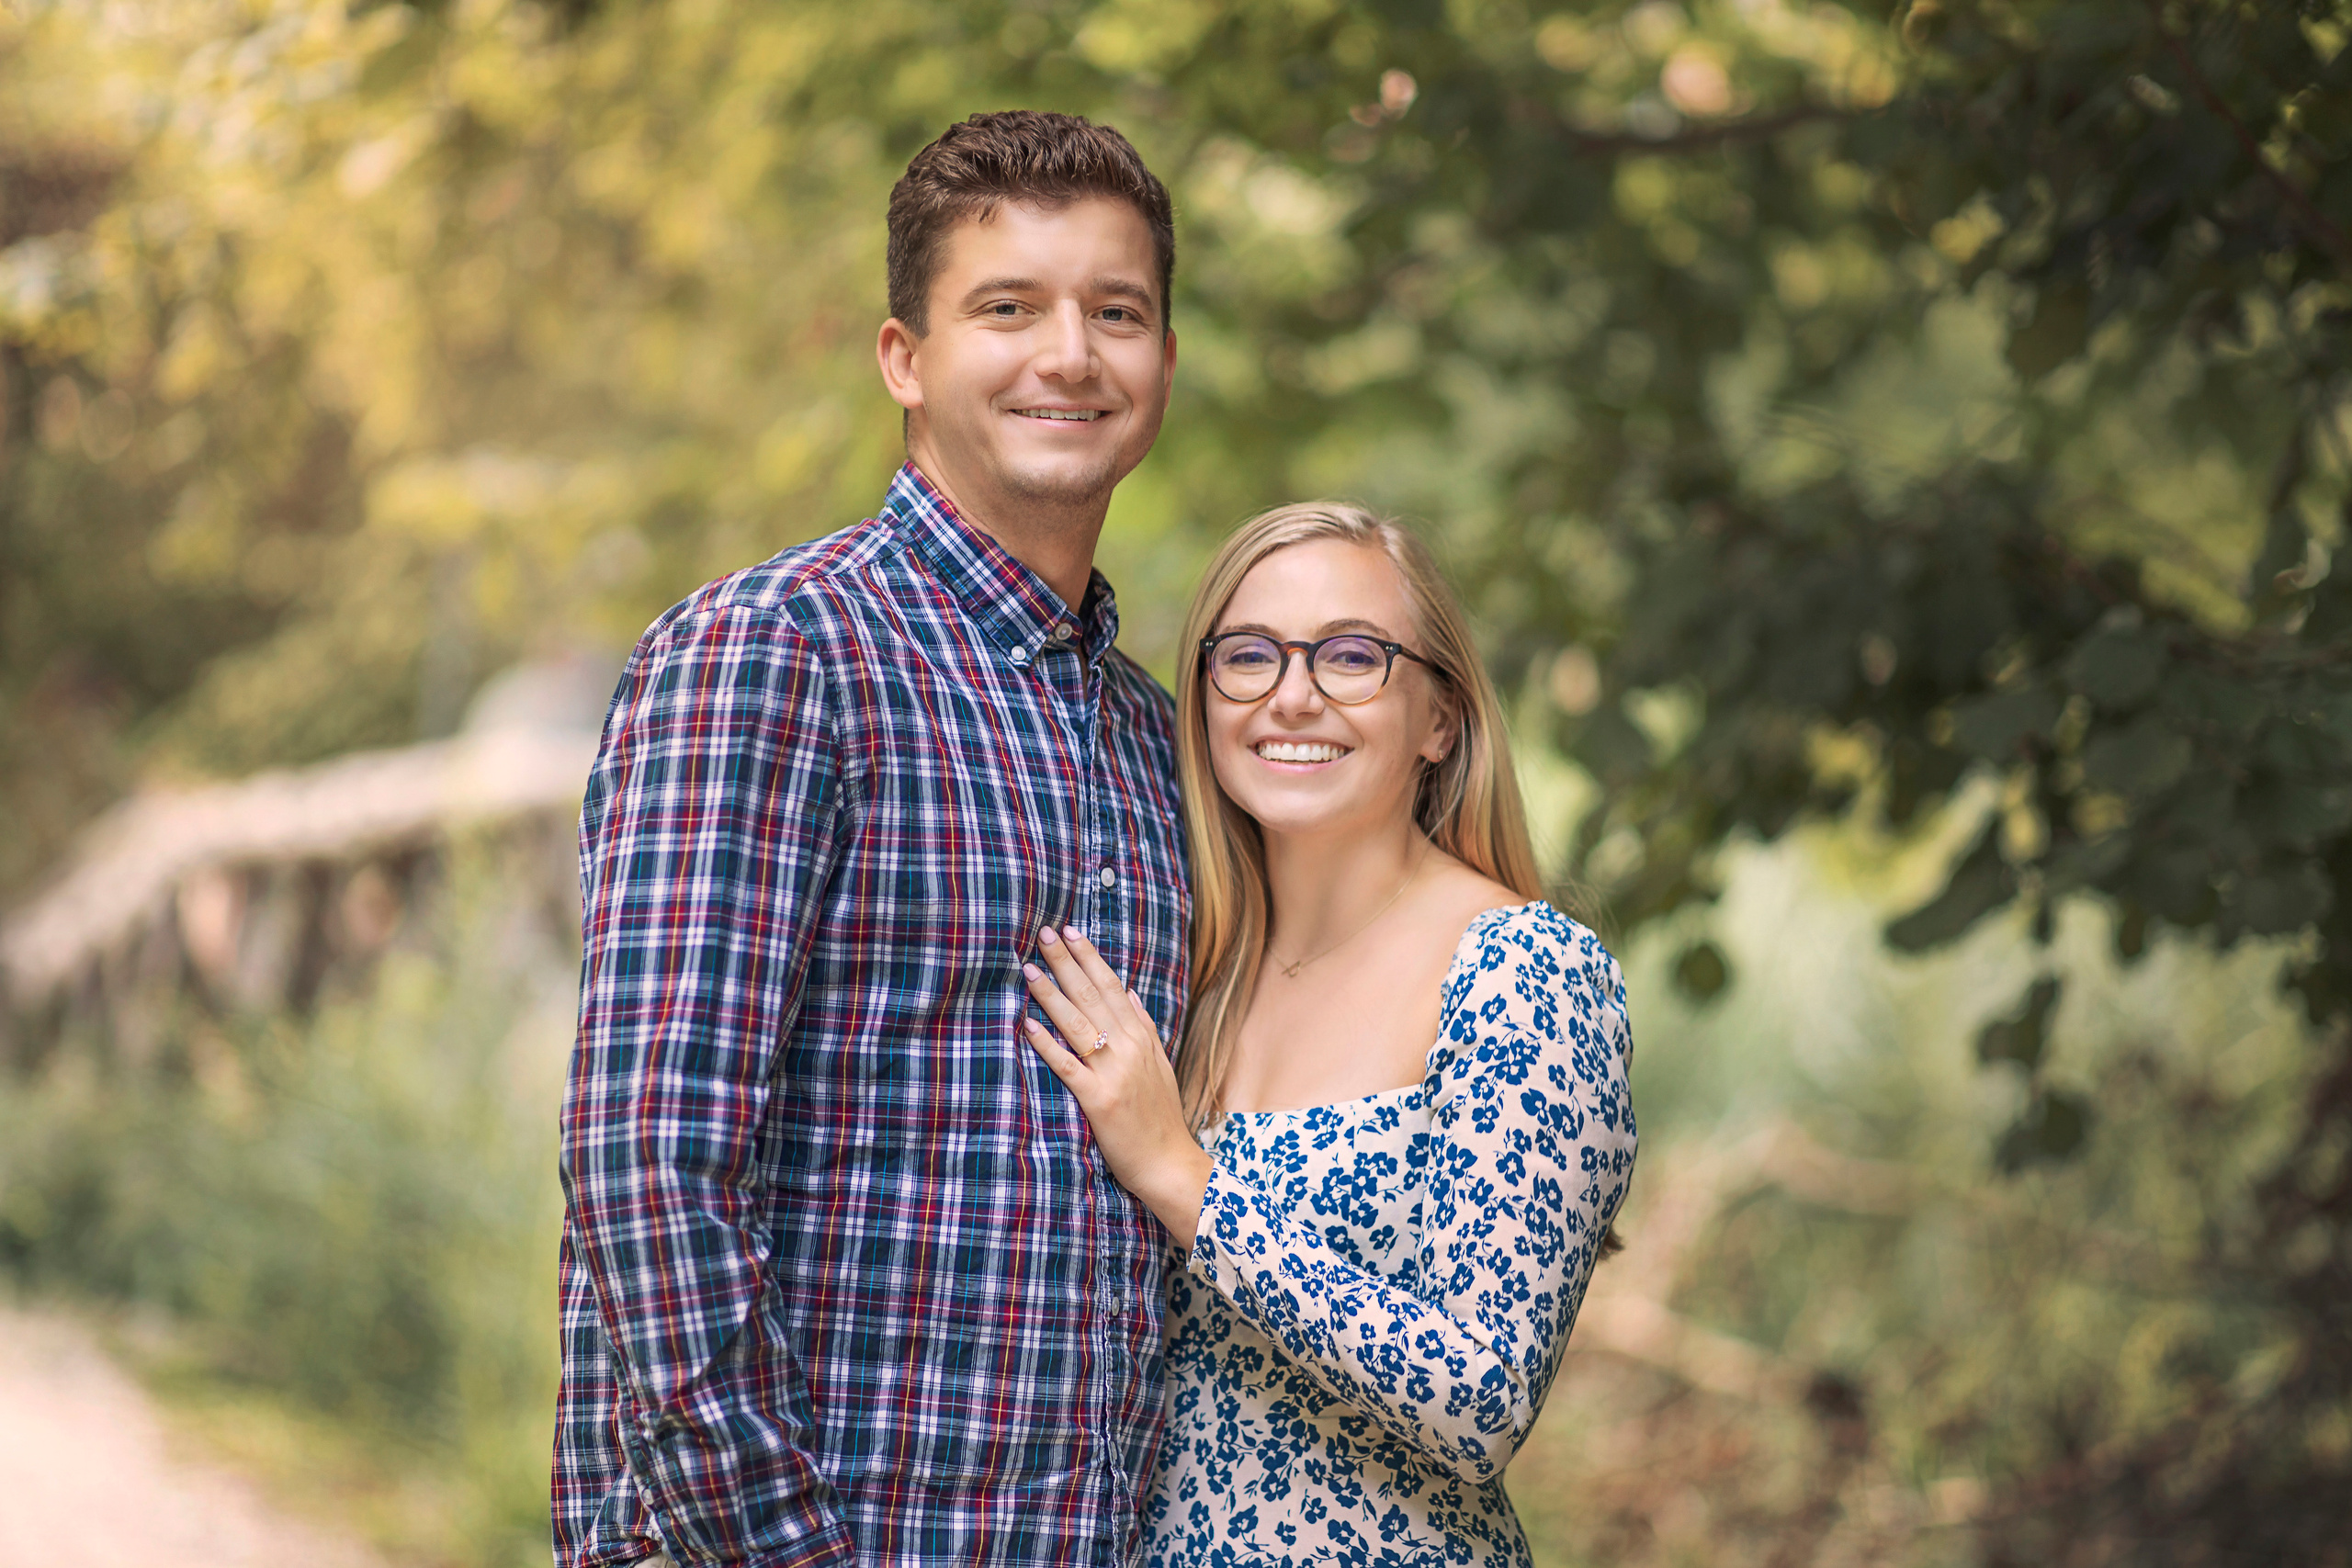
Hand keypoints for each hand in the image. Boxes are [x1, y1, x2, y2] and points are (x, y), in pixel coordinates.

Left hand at [1021, 925, 1212, 1239]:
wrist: (1170, 1165)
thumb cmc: (1161, 1118)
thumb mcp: (1161, 1066)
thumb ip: (1145, 1027)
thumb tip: (1129, 991)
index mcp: (1142, 1039)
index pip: (1112, 986)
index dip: (1090, 957)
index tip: (1070, 931)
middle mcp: (1129, 1049)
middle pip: (1092, 996)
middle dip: (1065, 963)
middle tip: (1043, 934)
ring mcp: (1114, 1074)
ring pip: (1078, 1024)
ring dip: (1051, 994)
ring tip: (1028, 969)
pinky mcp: (1099, 1101)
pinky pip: (1068, 1066)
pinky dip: (1047, 1044)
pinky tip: (1028, 1024)